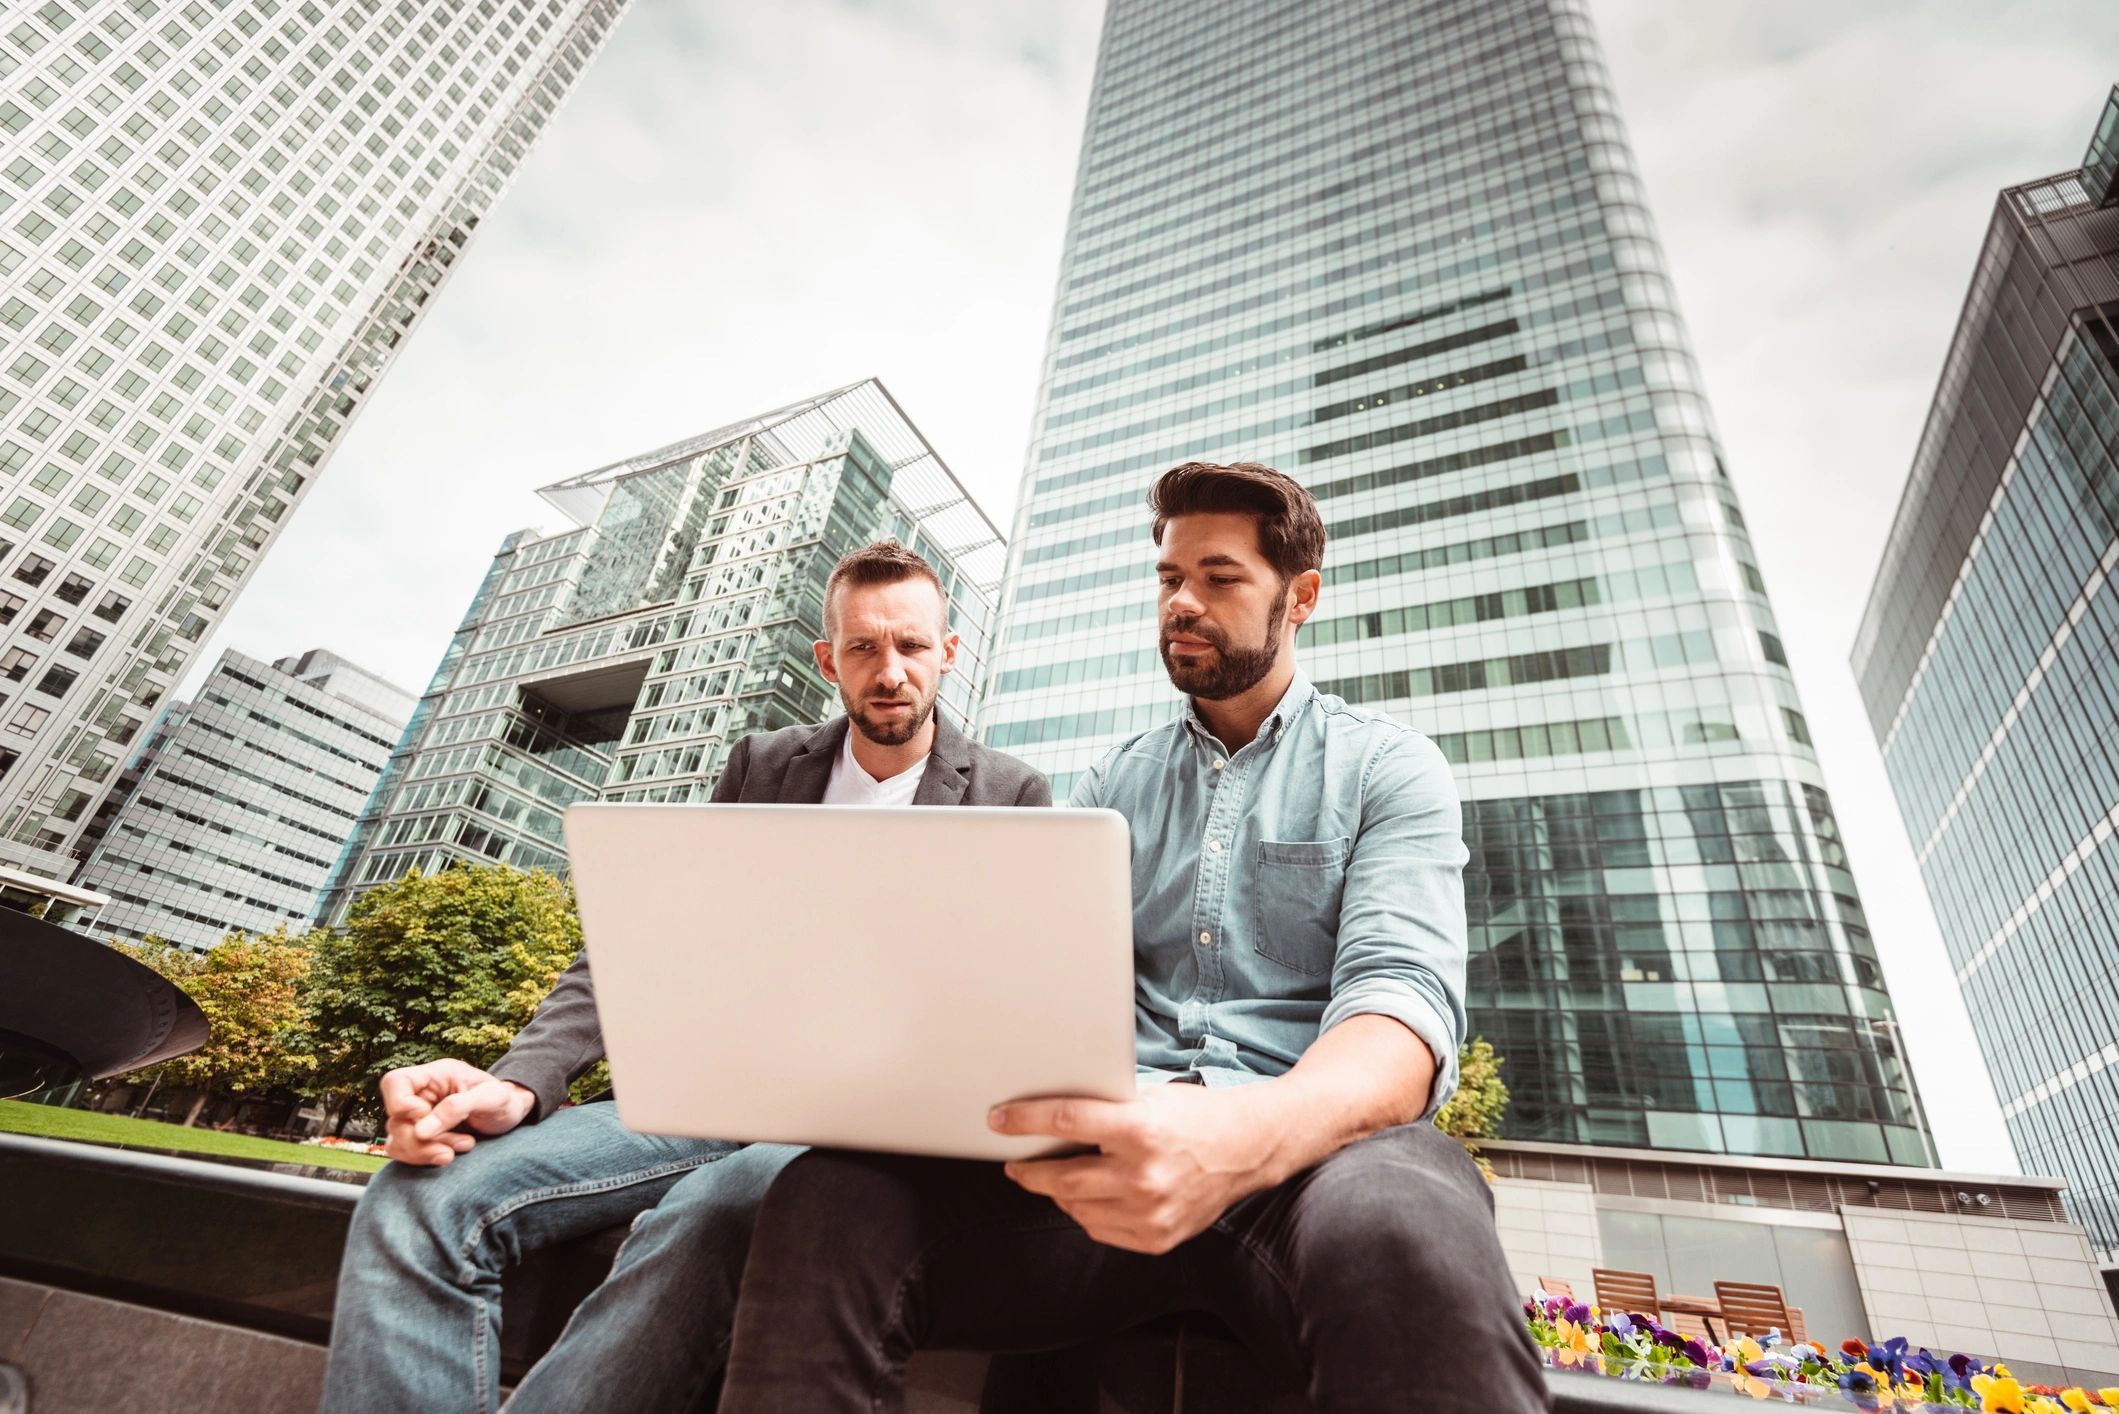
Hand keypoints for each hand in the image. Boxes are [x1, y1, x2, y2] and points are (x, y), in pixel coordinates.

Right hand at [378, 1059, 536, 1165]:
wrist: (513, 1115)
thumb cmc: (504, 1100)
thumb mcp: (491, 1098)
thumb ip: (457, 1108)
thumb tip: (421, 1130)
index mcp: (435, 1075)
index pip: (394, 1082)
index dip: (400, 1103)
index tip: (425, 1115)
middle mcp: (421, 1095)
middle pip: (395, 1119)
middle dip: (423, 1140)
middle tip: (457, 1146)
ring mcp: (419, 1118)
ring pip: (398, 1140)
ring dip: (425, 1151)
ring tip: (464, 1146)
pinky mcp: (422, 1138)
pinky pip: (405, 1152)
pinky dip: (424, 1158)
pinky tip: (450, 1155)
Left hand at [990, 1084, 1272, 1253]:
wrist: (1249, 1149)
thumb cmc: (1195, 1115)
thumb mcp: (1150, 1096)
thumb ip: (1104, 1107)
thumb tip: (1046, 1112)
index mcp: (1142, 1129)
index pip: (1066, 1122)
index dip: (1024, 1121)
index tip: (998, 1120)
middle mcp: (1146, 1175)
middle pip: (1062, 1177)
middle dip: (1029, 1170)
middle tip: (1015, 1162)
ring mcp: (1152, 1212)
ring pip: (1076, 1208)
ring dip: (1056, 1193)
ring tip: (1053, 1177)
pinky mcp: (1157, 1238)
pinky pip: (1100, 1229)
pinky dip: (1085, 1212)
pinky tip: (1086, 1197)